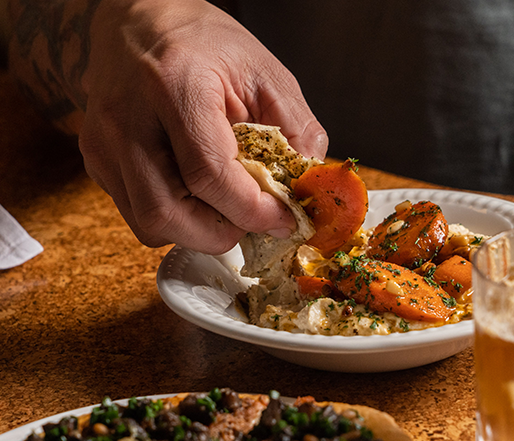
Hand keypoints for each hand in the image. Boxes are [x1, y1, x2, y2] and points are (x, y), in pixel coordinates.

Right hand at [77, 0, 327, 252]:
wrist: (138, 23)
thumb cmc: (203, 43)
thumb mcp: (265, 72)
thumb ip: (297, 129)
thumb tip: (306, 186)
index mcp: (174, 84)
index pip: (208, 173)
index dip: (251, 209)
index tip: (281, 218)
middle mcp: (126, 117)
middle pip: (167, 211)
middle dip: (222, 233)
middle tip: (253, 221)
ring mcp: (104, 142)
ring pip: (149, 224)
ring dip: (198, 232)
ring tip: (226, 209)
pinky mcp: (97, 160)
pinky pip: (136, 215)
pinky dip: (176, 221)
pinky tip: (198, 197)